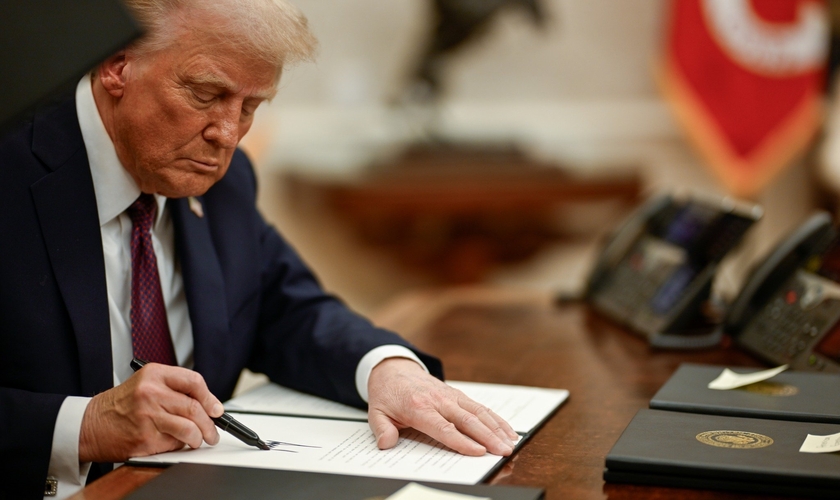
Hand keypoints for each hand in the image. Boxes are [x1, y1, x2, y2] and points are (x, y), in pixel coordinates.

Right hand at [78, 363, 223, 462]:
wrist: (89, 425)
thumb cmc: (120, 405)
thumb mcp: (146, 383)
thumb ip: (174, 388)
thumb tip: (208, 404)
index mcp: (153, 374)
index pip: (193, 382)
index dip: (210, 397)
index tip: (216, 409)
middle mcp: (150, 393)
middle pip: (194, 408)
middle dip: (210, 424)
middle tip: (213, 432)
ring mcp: (147, 417)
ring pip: (188, 429)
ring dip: (198, 438)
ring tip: (197, 440)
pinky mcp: (144, 439)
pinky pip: (173, 444)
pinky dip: (178, 446)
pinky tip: (172, 442)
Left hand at [367, 358, 517, 455]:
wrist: (393, 369)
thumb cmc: (387, 393)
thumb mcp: (376, 412)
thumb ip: (382, 429)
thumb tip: (386, 444)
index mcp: (419, 407)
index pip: (444, 428)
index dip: (462, 441)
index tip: (478, 452)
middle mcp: (438, 400)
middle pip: (467, 421)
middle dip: (488, 437)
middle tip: (503, 452)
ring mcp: (450, 396)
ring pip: (478, 412)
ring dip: (496, 428)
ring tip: (510, 443)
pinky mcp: (457, 394)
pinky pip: (480, 407)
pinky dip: (495, 418)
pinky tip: (507, 429)